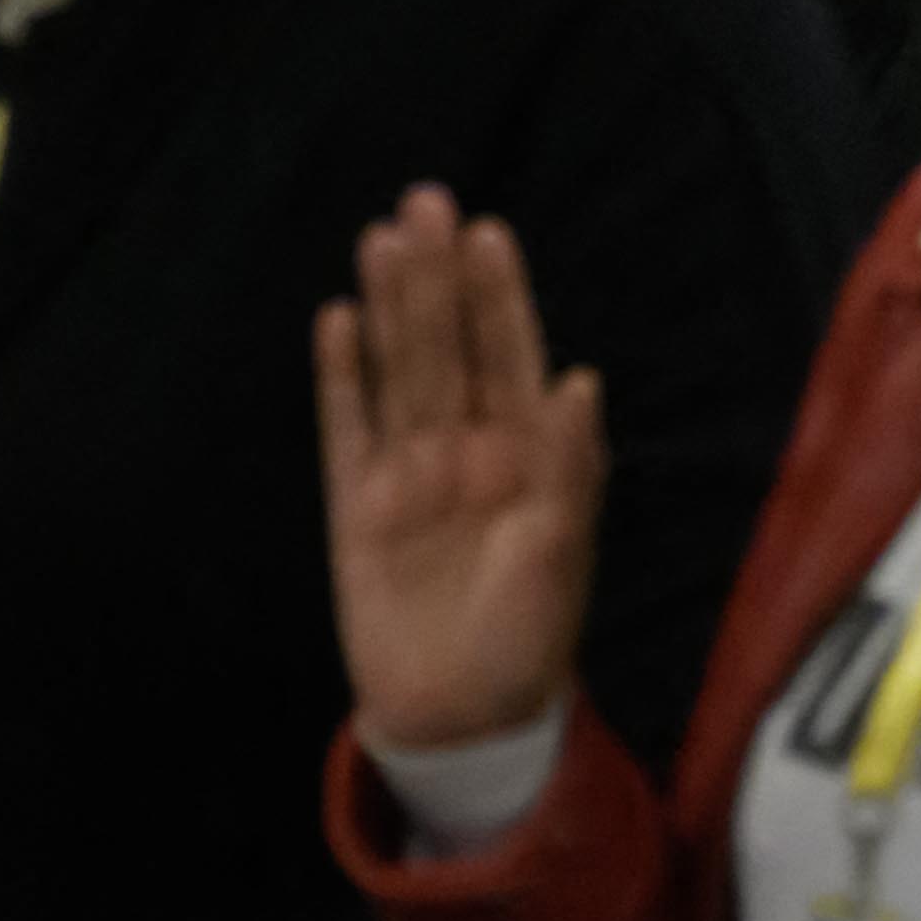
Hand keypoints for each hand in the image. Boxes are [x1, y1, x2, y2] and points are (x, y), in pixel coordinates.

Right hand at [315, 184, 605, 755]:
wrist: (462, 719)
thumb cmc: (528, 638)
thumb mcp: (562, 557)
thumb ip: (569, 469)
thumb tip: (582, 380)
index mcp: (529, 453)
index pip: (512, 355)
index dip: (500, 295)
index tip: (488, 231)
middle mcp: (468, 448)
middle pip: (449, 345)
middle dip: (438, 276)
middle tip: (426, 201)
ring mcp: (410, 472)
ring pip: (399, 370)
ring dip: (391, 306)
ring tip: (381, 238)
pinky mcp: (358, 508)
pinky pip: (346, 428)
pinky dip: (342, 376)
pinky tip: (338, 319)